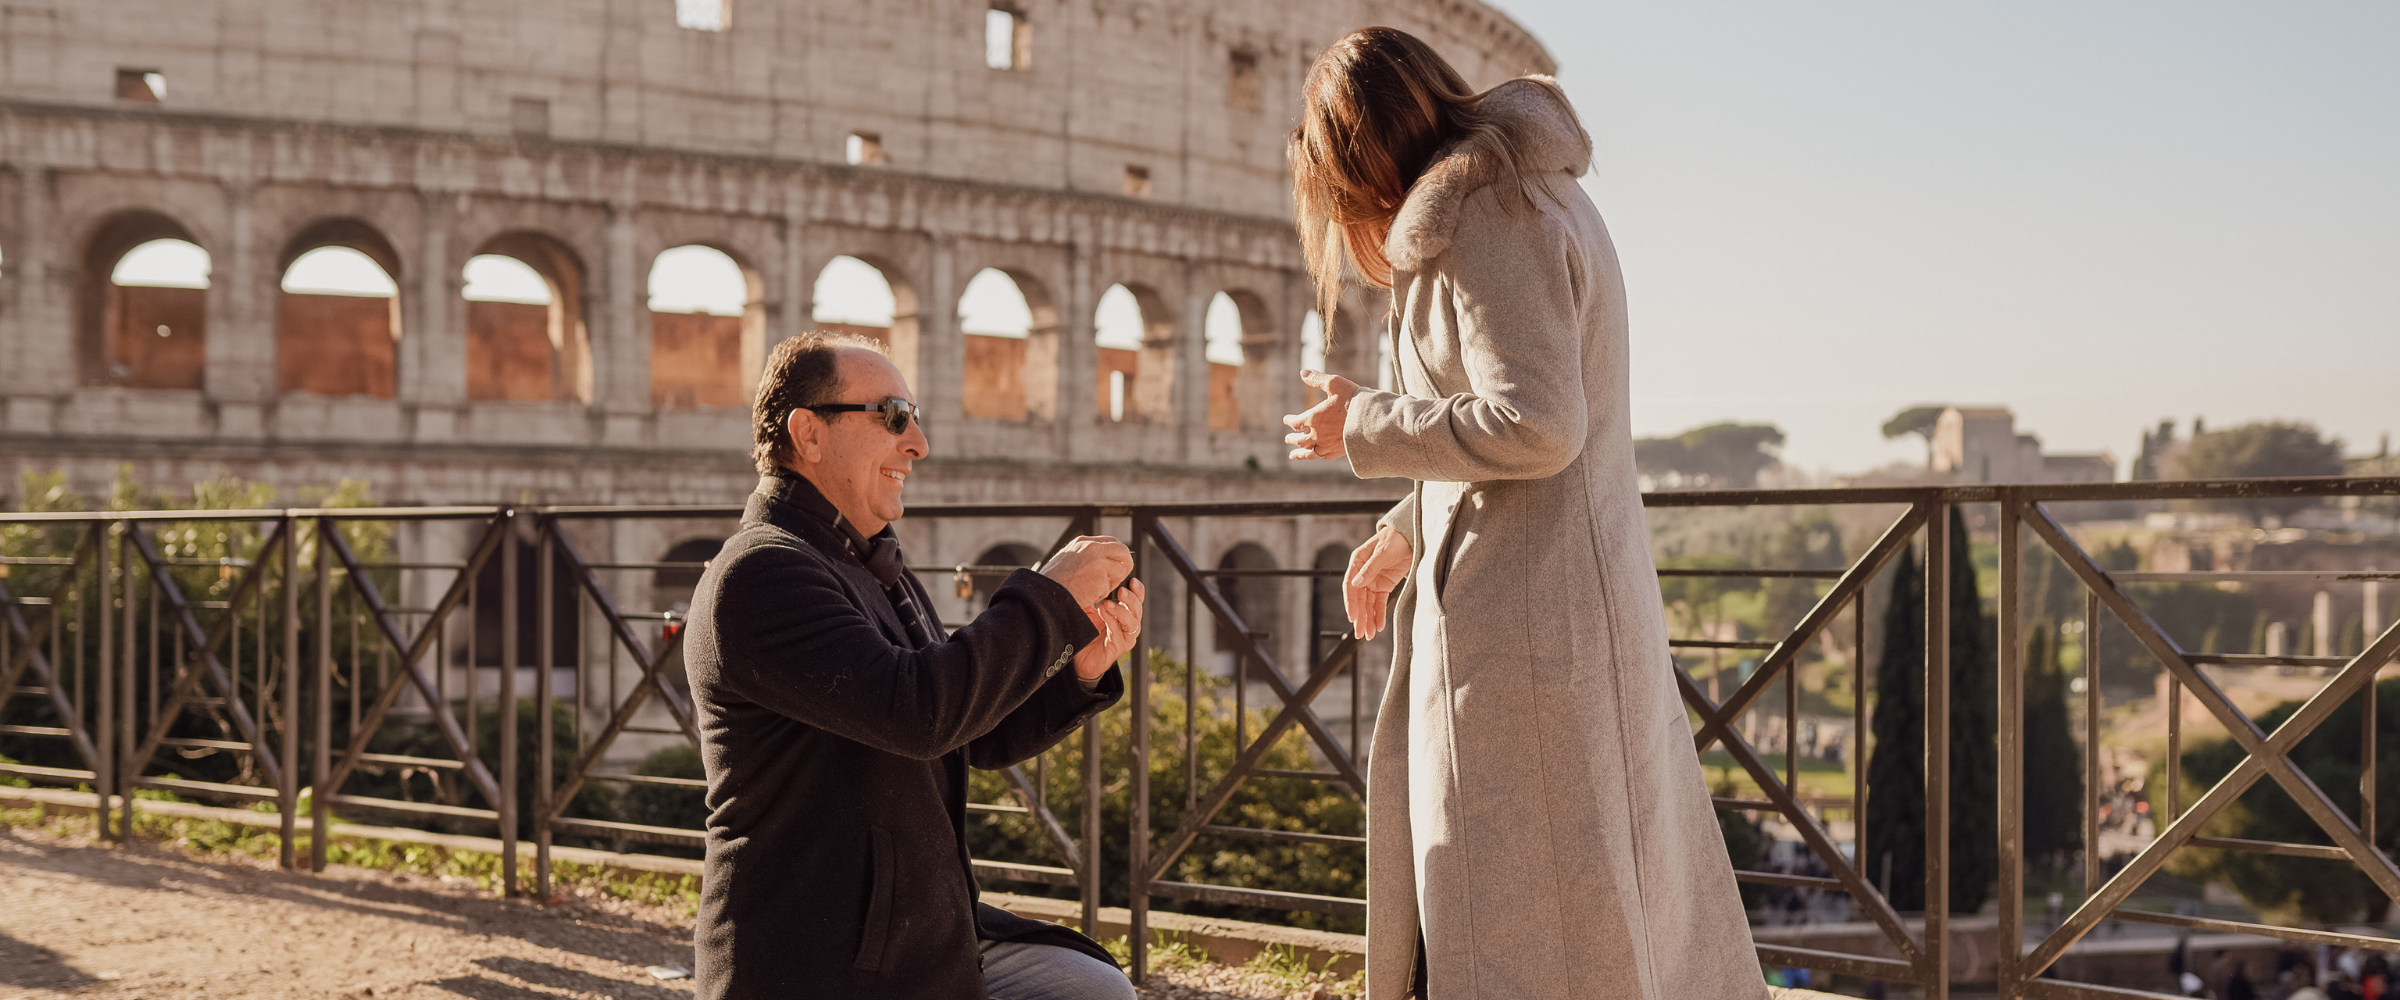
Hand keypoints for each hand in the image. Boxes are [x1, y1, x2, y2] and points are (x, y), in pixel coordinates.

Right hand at [1040, 536, 1133, 606]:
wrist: (1045, 595)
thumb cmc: (1053, 583)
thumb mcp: (1067, 560)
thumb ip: (1085, 557)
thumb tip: (1104, 561)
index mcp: (1082, 542)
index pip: (1110, 542)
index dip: (1117, 554)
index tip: (1117, 564)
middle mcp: (1091, 548)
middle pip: (1122, 550)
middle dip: (1125, 564)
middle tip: (1120, 577)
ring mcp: (1097, 561)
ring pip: (1120, 570)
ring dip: (1112, 583)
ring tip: (1094, 590)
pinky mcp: (1101, 577)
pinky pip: (1110, 587)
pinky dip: (1102, 594)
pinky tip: (1087, 595)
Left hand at [1073, 580, 1144, 679]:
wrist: (1078, 658)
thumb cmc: (1085, 632)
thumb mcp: (1088, 609)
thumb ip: (1094, 595)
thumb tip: (1093, 578)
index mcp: (1124, 613)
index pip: (1136, 599)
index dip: (1137, 590)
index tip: (1132, 580)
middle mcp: (1128, 625)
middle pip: (1138, 609)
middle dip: (1131, 599)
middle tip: (1121, 591)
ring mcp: (1125, 637)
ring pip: (1132, 622)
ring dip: (1121, 610)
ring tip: (1108, 603)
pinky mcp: (1119, 647)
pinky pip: (1118, 632)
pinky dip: (1112, 621)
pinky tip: (1103, 612)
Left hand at [1282, 369, 1358, 460]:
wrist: (1371, 420)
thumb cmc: (1353, 400)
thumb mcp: (1334, 383)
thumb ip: (1318, 378)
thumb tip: (1303, 372)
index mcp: (1314, 418)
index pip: (1296, 422)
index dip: (1290, 421)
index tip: (1287, 420)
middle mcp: (1318, 435)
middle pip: (1300, 440)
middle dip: (1292, 439)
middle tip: (1288, 439)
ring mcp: (1328, 445)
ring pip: (1309, 452)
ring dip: (1300, 453)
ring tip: (1293, 455)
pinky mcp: (1339, 452)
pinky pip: (1324, 456)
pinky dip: (1317, 455)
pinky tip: (1317, 455)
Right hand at [1345, 525, 1411, 640]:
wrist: (1412, 537)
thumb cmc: (1395, 539)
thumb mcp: (1383, 552)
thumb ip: (1370, 568)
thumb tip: (1356, 583)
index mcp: (1357, 562)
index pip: (1350, 586)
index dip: (1350, 603)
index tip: (1352, 617)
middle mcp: (1363, 573)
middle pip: (1359, 599)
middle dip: (1360, 617)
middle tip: (1360, 633)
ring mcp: (1373, 580)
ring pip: (1368, 604)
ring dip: (1368, 619)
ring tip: (1369, 635)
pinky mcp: (1384, 585)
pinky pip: (1379, 603)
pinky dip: (1378, 614)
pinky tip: (1378, 626)